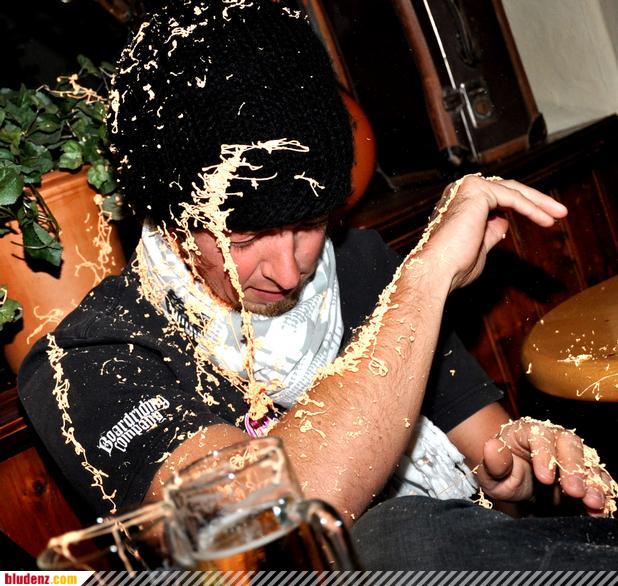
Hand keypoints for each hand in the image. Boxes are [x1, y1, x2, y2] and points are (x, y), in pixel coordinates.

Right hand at [418, 175, 567, 292]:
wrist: (437, 270)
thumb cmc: (452, 267)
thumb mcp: (479, 248)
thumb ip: (490, 233)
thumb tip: (504, 223)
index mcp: (458, 203)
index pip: (497, 198)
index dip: (523, 207)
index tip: (544, 220)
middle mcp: (460, 191)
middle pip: (507, 190)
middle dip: (536, 201)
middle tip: (559, 212)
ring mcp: (467, 188)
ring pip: (512, 190)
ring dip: (538, 203)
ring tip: (559, 215)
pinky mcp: (476, 191)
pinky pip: (510, 197)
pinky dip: (530, 208)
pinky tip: (545, 219)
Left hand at [475, 417, 616, 515]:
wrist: (517, 484)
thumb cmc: (503, 474)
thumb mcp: (490, 472)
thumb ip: (493, 462)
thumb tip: (490, 446)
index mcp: (527, 431)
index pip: (539, 436)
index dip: (544, 455)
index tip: (544, 478)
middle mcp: (553, 437)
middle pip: (569, 444)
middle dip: (574, 468)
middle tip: (574, 491)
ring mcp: (570, 454)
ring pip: (587, 460)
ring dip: (593, 481)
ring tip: (593, 502)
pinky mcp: (583, 472)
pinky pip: (597, 477)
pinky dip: (602, 491)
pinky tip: (601, 507)